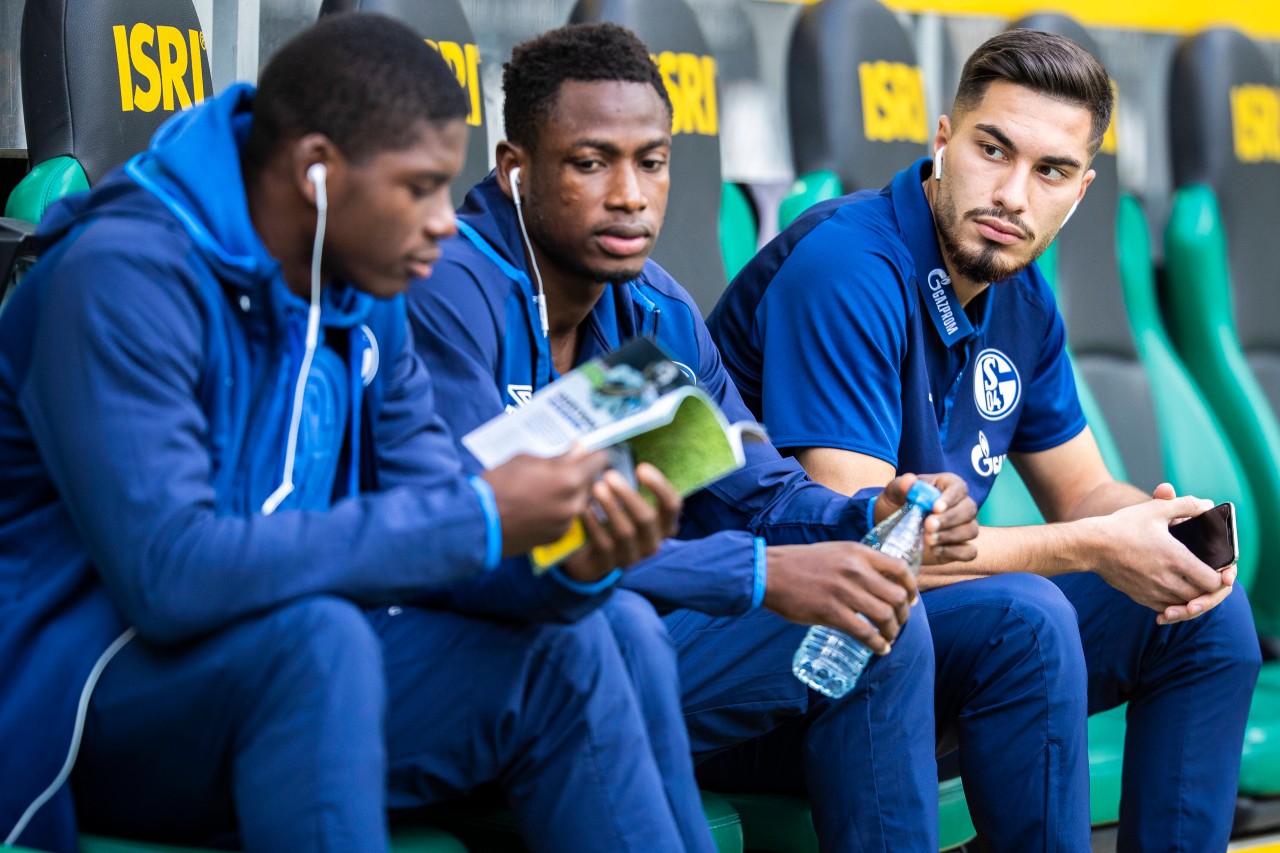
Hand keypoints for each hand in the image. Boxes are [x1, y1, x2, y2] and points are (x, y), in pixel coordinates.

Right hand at [482, 447, 608, 555]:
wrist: (478, 522)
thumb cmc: (499, 484)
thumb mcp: (526, 460)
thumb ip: (558, 457)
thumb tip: (578, 449)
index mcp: (569, 479)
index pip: (600, 460)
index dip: (592, 454)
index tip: (584, 453)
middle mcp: (574, 503)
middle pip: (591, 482)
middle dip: (579, 474)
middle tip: (558, 471)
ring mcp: (567, 523)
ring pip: (579, 502)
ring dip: (570, 494)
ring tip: (545, 490)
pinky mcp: (557, 537)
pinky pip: (567, 518)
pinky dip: (559, 511)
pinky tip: (539, 507)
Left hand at [560, 464, 681, 583]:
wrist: (592, 555)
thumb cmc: (613, 518)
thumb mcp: (623, 500)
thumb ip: (622, 479)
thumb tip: (601, 449)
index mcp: (663, 523)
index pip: (672, 505)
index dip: (659, 486)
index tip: (641, 468)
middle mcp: (653, 541)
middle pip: (647, 518)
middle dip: (628, 495)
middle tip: (610, 475)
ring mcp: (633, 556)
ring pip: (626, 532)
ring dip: (610, 508)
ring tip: (596, 488)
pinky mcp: (610, 565)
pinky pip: (604, 544)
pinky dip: (594, 525)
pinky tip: (584, 509)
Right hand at [762, 541, 916, 654]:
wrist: (769, 572)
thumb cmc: (800, 563)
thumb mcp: (835, 552)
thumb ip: (857, 563)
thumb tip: (878, 582)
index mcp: (858, 552)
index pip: (899, 569)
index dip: (912, 587)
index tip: (912, 599)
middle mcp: (856, 570)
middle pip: (897, 596)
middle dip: (904, 614)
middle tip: (899, 623)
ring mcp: (844, 592)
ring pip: (885, 616)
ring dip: (893, 631)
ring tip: (889, 638)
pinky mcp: (831, 612)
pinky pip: (865, 633)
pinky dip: (878, 644)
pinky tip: (880, 649)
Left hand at [875, 472, 978, 563]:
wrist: (888, 529)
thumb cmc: (894, 505)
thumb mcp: (892, 493)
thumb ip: (900, 486)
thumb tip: (909, 481)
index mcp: (946, 486)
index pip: (959, 487)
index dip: (951, 497)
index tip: (936, 507)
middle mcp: (959, 505)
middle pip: (969, 509)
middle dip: (950, 519)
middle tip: (928, 525)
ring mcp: (961, 527)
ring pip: (971, 530)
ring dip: (951, 535)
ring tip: (928, 539)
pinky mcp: (959, 548)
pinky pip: (969, 551)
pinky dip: (955, 552)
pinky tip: (936, 550)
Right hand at [1091, 485, 1225, 614]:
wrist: (1091, 546)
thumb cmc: (1123, 526)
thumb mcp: (1155, 509)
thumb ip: (1185, 506)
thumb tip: (1207, 505)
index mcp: (1177, 559)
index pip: (1214, 582)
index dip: (1224, 578)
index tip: (1223, 569)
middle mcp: (1168, 580)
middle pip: (1203, 597)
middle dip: (1212, 590)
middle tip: (1213, 578)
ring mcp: (1154, 592)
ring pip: (1186, 606)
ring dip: (1195, 598)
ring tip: (1196, 586)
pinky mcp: (1141, 597)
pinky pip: (1167, 608)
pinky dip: (1176, 604)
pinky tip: (1176, 593)